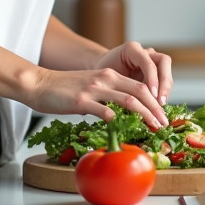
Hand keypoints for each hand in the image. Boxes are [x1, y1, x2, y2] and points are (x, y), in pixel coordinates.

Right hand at [23, 64, 169, 130]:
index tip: (162, 115)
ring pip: (128, 101)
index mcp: (108, 75)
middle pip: (140, 92)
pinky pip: (105, 111)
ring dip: (145, 115)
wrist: (39, 84)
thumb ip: (105, 96)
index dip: (154, 101)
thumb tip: (118, 114)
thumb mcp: (89, 87)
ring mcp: (94, 89)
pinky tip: (124, 130)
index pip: (140, 86)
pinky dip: (118, 121)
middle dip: (156, 109)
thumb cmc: (62, 89)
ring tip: (154, 127)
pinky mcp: (81, 101)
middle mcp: (105, 79)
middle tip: (164, 124)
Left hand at [91, 41, 172, 107]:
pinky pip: (163, 83)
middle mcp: (145, 52)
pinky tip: (157, 107)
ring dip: (166, 90)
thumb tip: (129, 102)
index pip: (148, 62)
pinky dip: (162, 94)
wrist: (102, 75)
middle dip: (164, 83)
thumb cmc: (102, 76)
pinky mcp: (155, 74)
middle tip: (160, 101)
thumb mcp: (106, 79)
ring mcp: (152, 62)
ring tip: (160, 106)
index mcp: (131, 49)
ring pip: (166, 72)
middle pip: (164, 62)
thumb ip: (118, 86)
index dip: (153, 79)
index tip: (153, 95)